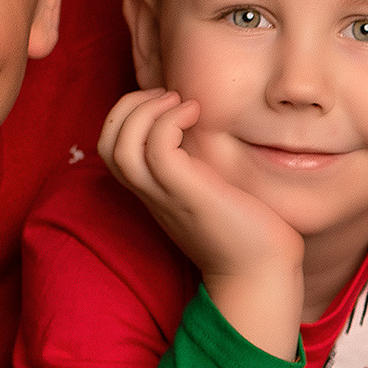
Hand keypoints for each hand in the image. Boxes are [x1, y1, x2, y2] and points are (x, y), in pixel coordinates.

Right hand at [99, 88, 304, 355]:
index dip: (126, 115)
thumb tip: (206, 130)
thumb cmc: (247, 229)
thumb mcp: (212, 188)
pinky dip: (169, 121)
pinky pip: (157, 150)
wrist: (261, 271)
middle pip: (106, 143)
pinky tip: (196, 114)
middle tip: (167, 96)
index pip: (111, 147)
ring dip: (143, 111)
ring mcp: (167, 195)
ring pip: (121, 147)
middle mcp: (153, 193)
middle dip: (127, 106)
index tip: (165, 103)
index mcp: (154, 190)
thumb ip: (200, 164)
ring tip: (179, 102)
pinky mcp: (190, 195)